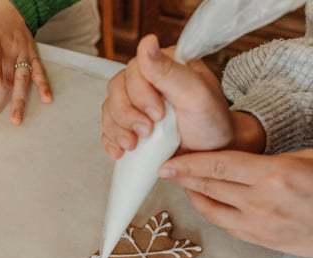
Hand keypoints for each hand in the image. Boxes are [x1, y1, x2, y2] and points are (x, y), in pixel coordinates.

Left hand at [0, 0, 51, 127]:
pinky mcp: (31, 54)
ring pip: (22, 79)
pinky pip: (39, 71)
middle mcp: (8, 48)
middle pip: (4, 77)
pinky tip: (47, 98)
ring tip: (16, 119)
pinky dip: (44, 85)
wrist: (8, 5)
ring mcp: (21, 52)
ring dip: (20, 100)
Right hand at [102, 34, 235, 158]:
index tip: (158, 114)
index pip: (133, 71)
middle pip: (116, 91)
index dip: (139, 95)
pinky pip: (107, 129)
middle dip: (128, 115)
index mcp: (164, 66)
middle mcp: (146, 82)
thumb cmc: (211, 122)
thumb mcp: (195, 94)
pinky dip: (111, 141)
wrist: (212, 153)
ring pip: (109, 110)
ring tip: (135, 144)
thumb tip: (147, 42)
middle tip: (147, 131)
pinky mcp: (128, 125)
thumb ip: (169, 70)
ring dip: (118, 130)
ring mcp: (134, 104)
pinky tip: (121, 150)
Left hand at [159, 149, 312, 256]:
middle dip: (184, 178)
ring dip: (195, 197)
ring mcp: (262, 226)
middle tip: (169, 171)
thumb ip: (272, 159)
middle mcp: (263, 203)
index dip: (187, 165)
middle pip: (209, 188)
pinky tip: (210, 204)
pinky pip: (228, 227)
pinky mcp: (264, 242)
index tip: (167, 164)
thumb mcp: (308, 157)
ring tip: (185, 185)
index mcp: (275, 176)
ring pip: (213, 211)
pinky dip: (214, 213)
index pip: (216, 167)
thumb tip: (241, 156)